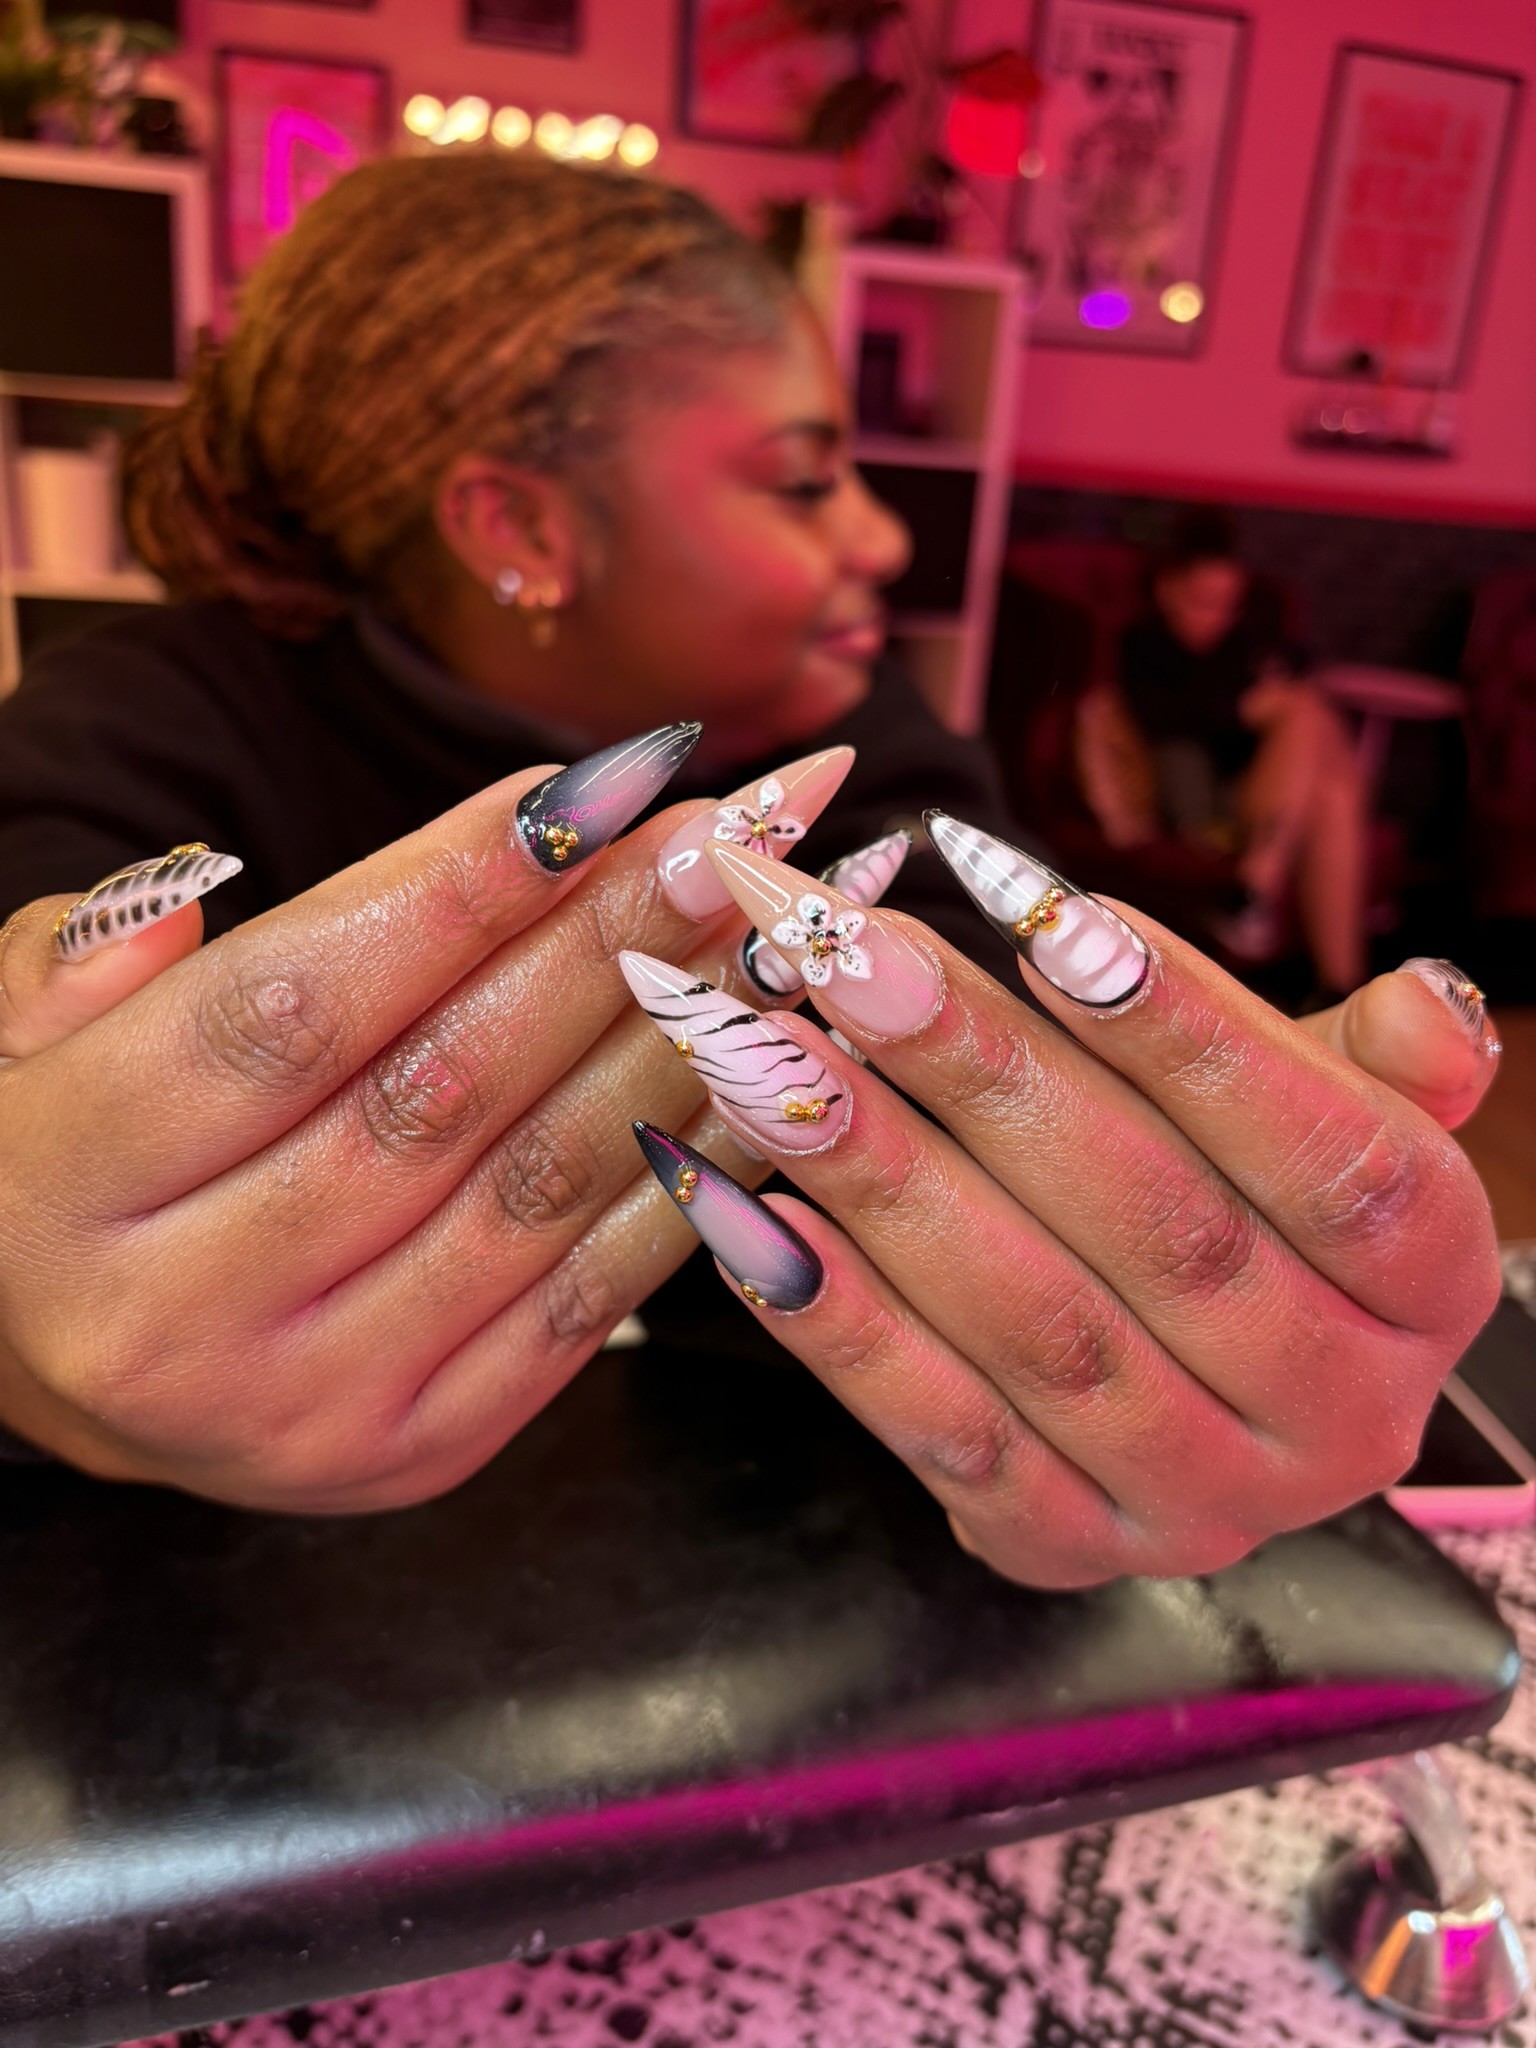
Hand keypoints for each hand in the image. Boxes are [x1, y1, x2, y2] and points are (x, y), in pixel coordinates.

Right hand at [0, 739, 854, 1508]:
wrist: (61, 1359)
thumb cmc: (70, 1150)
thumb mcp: (20, 1034)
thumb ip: (93, 954)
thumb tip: (208, 887)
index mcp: (73, 1182)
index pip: (293, 1011)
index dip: (462, 890)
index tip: (609, 780)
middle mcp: (185, 1316)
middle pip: (441, 1093)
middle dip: (614, 943)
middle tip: (740, 829)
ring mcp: (313, 1405)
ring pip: (535, 1193)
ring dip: (679, 1046)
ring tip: (779, 930)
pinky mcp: (416, 1450)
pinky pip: (584, 1300)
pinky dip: (686, 1178)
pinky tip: (765, 1076)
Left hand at [631, 821, 1501, 1588]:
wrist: (1220, 1383)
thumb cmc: (1263, 1195)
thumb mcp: (1352, 1114)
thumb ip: (1389, 1061)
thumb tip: (1427, 1007)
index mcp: (1434, 1291)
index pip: (1331, 1157)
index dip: (1188, 1030)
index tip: (1034, 903)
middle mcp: (1340, 1422)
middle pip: (1161, 1232)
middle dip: (986, 1076)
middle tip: (846, 952)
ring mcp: (1198, 1506)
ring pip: (1034, 1329)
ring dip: (883, 1180)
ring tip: (764, 1052)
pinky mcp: (1065, 1550)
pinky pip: (941, 1434)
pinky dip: (838, 1325)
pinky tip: (748, 1211)